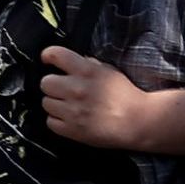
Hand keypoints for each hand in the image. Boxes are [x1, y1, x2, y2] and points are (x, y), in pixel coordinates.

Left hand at [38, 45, 180, 150]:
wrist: (139, 121)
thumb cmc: (126, 96)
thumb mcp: (110, 72)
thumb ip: (89, 65)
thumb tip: (71, 62)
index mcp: (87, 71)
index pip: (56, 54)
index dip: (48, 56)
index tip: (47, 60)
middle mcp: (77, 89)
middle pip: (45, 82)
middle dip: (53, 85)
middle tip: (63, 89)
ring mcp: (73, 110)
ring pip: (46, 102)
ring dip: (55, 103)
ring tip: (69, 106)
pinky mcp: (71, 129)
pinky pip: (50, 122)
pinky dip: (57, 120)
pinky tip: (69, 118)